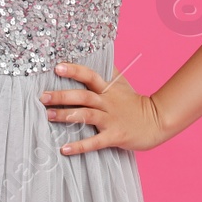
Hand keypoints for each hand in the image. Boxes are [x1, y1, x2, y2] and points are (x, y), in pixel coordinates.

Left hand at [39, 62, 170, 154]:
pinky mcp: (115, 136)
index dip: (74, 70)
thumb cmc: (136, 104)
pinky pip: (95, 142)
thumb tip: (98, 53)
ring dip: (66, 116)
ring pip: (86, 115)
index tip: (57, 67)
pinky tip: (64, 149)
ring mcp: (111, 119)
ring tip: (48, 116)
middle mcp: (108, 102)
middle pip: (83, 95)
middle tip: (42, 97)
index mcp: (108, 89)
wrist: (158, 121)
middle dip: (61, 96)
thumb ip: (109, 72)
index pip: (89, 75)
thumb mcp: (123, 85)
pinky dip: (79, 146)